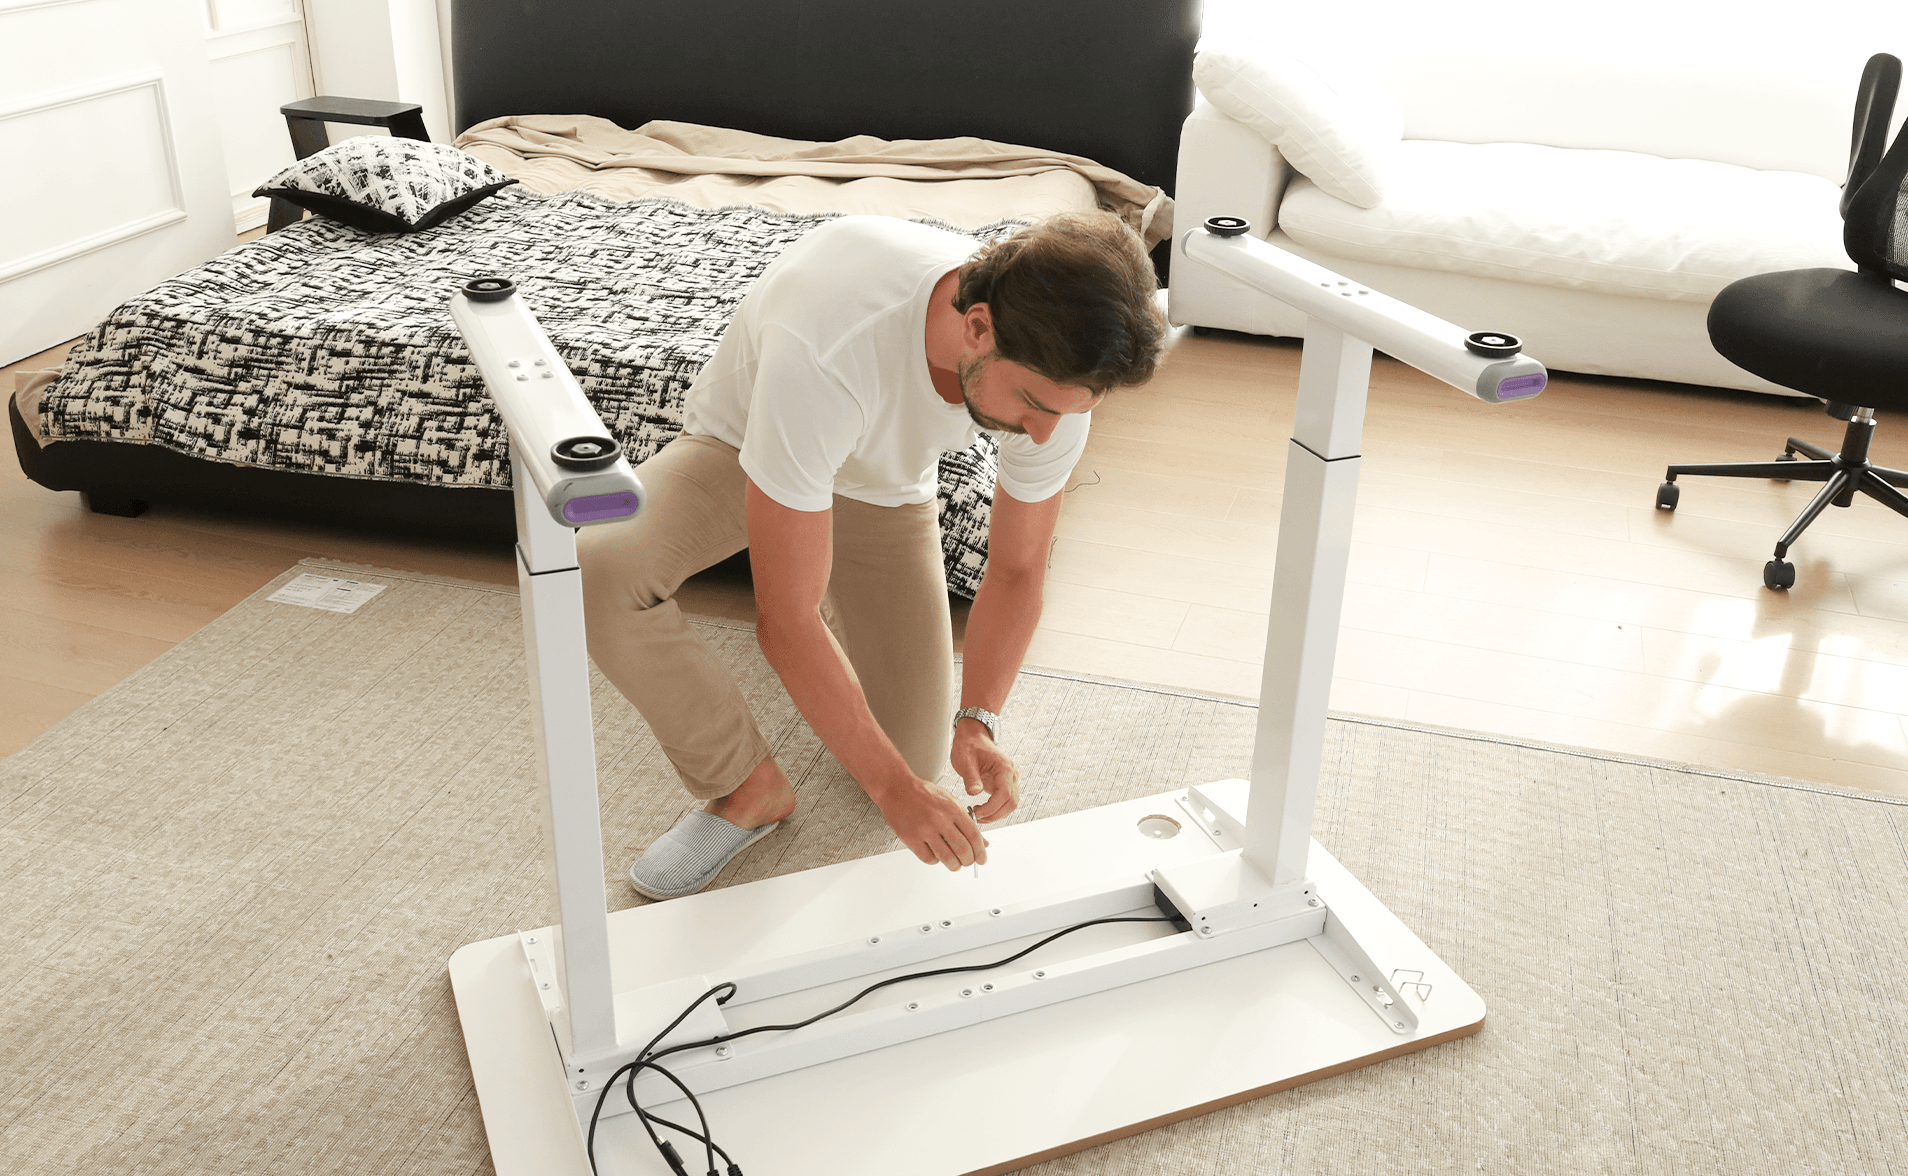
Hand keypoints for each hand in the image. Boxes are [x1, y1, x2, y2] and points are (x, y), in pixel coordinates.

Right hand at [870, 775, 988, 870]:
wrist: (897, 788)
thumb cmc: (924, 794)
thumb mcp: (950, 802)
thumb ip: (967, 822)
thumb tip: (983, 843)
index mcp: (953, 809)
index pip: (974, 836)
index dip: (980, 851)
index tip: (982, 859)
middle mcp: (940, 819)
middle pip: (963, 850)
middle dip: (968, 861)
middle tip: (967, 862)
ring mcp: (925, 830)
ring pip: (947, 858)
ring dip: (954, 865)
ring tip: (954, 864)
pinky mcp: (911, 838)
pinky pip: (928, 858)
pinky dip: (935, 861)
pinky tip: (935, 855)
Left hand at [950, 720, 1019, 822]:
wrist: (973, 737)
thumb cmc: (969, 746)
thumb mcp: (965, 760)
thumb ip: (971, 777)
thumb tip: (974, 793)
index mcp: (1004, 768)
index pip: (1005, 794)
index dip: (992, 807)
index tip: (976, 813)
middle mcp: (1012, 775)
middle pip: (1011, 802)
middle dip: (994, 814)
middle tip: (976, 818)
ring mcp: (1010, 780)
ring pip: (1010, 805)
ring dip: (996, 814)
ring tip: (977, 816)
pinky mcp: (1004, 784)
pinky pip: (1005, 802)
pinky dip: (995, 810)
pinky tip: (981, 811)